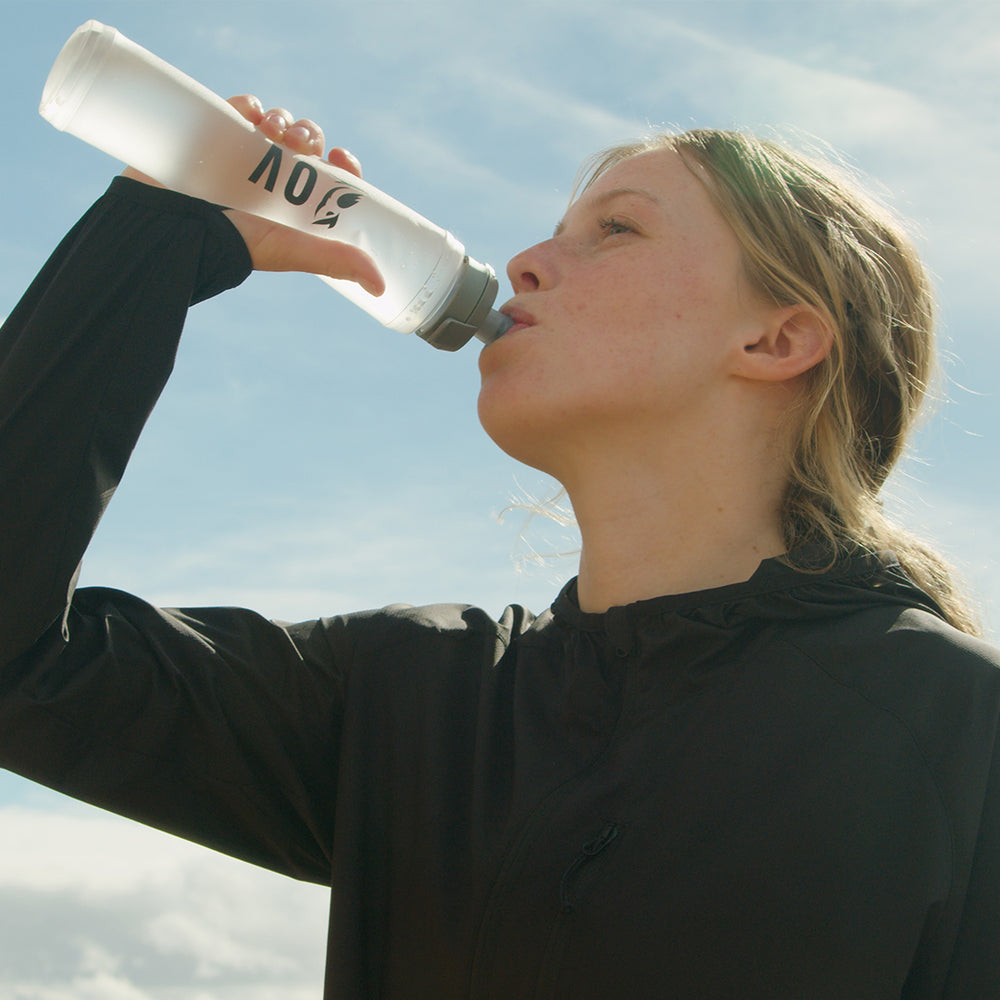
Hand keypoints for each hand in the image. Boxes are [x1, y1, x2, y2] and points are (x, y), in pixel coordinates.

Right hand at [122, 95, 383, 295]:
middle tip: (301, 145)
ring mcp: (243, 158)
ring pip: (277, 125)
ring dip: (285, 120)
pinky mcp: (214, 137)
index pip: (330, 178)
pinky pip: (240, 108)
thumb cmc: (233, 244)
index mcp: (294, 206)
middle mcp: (272, 182)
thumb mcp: (291, 250)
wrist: (174, 226)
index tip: (342, 158)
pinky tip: (252, 113)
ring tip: (275, 130)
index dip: (343, 165)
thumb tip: (380, 286)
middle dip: (310, 136)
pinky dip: (251, 104)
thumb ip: (334, 261)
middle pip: (305, 146)